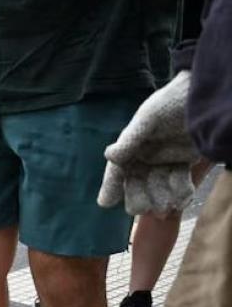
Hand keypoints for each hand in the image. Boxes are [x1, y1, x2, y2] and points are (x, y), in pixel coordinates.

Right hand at [97, 72, 199, 215]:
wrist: (201, 97)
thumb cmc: (171, 102)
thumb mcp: (148, 118)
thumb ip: (130, 139)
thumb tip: (108, 156)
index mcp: (131, 147)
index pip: (117, 170)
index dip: (110, 186)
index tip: (105, 202)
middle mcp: (145, 157)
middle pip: (136, 184)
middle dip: (139, 197)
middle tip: (143, 209)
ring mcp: (164, 161)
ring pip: (158, 187)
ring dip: (162, 198)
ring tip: (168, 207)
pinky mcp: (183, 163)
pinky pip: (178, 183)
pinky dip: (180, 193)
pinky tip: (183, 200)